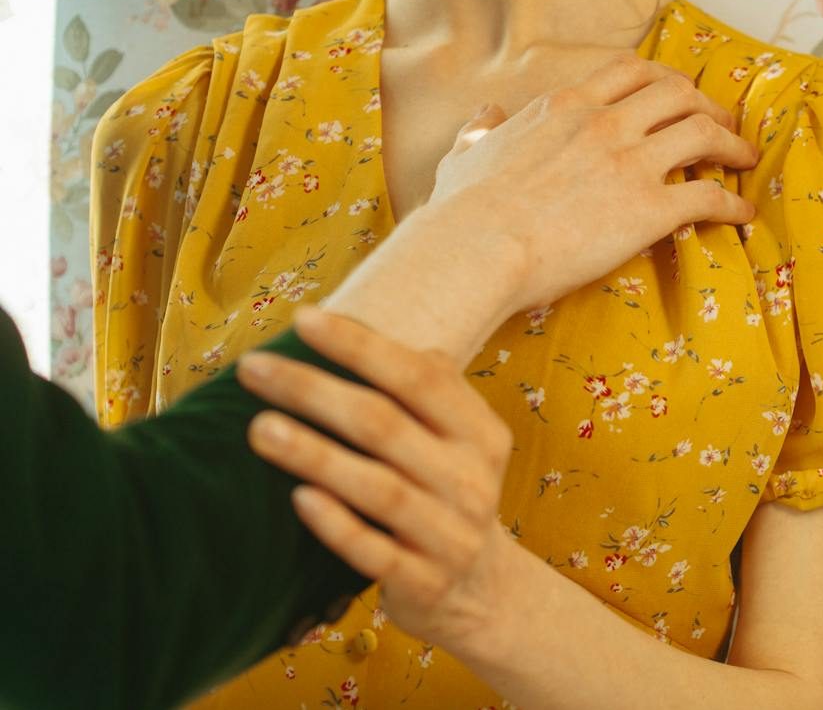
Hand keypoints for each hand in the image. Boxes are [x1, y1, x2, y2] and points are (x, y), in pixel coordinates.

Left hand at [239, 306, 520, 651]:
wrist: (481, 589)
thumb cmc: (447, 494)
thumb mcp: (457, 439)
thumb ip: (426, 388)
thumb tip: (363, 328)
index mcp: (480, 434)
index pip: (419, 378)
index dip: (360, 346)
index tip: (302, 320)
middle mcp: (471, 480)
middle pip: (385, 426)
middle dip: (313, 391)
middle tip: (253, 369)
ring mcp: (450, 535)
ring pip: (377, 487)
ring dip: (314, 454)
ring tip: (258, 428)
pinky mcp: (423, 582)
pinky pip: (372, 551)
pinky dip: (336, 524)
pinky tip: (297, 498)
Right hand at [429, 54, 759, 311]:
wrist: (476, 249)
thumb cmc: (463, 212)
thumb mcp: (467, 156)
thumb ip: (482, 131)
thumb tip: (485, 115)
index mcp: (564, 106)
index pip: (629, 71)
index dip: (663, 79)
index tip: (677, 94)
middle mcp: (603, 123)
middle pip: (677, 92)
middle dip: (707, 104)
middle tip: (722, 124)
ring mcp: (629, 163)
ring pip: (703, 132)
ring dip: (730, 144)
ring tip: (743, 158)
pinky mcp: (648, 208)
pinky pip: (707, 197)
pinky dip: (732, 203)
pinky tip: (743, 212)